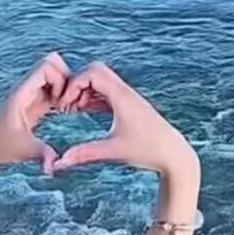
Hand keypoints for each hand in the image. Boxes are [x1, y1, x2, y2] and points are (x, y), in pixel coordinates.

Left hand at [0, 52, 69, 172]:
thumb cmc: (0, 148)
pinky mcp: (34, 102)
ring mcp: (30, 93)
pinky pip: (53, 87)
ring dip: (66, 86)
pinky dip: (63, 94)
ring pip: (54, 73)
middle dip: (67, 78)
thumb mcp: (23, 151)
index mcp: (21, 93)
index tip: (62, 104)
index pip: (46, 66)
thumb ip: (40, 154)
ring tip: (69, 108)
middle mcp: (25, 88)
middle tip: (69, 102)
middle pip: (52, 63)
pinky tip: (65, 112)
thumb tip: (53, 166)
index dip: (61, 80)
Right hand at [53, 62, 198, 177]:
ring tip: (72, 111)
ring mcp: (129, 98)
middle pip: (95, 70)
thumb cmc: (148, 151)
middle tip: (66, 104)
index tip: (64, 105)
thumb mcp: (113, 152)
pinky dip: (93, 98)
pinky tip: (84, 112)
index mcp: (122, 97)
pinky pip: (107, 92)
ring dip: (84, 91)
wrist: (174, 155)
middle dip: (76, 83)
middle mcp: (126, 93)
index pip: (92, 73)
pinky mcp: (130, 106)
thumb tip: (59, 163)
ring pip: (101, 81)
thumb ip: (84, 154)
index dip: (73, 85)